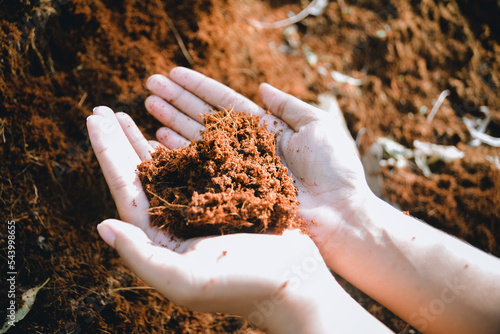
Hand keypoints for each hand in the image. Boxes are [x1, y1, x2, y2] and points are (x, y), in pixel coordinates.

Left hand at [86, 104, 348, 332]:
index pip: (125, 190)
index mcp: (160, 241)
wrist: (297, 282)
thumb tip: (102, 226)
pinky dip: (179, 147)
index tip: (94, 118)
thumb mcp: (189, 280)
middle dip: (119, 141)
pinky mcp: (221, 201)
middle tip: (102, 109)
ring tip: (127, 114)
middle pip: (138, 175)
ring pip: (164, 168)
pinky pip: (193, 168)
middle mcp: (174, 223)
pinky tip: (168, 132)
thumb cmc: (247, 284)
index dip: (107, 153)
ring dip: (143, 140)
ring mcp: (197, 211)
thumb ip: (143, 257)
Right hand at [144, 67, 370, 251]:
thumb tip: (261, 86)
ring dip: (170, 122)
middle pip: (204, 118)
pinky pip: (199, 169)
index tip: (173, 74)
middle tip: (149, 85)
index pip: (224, 102)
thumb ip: (287, 105)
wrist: (339, 214)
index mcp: (264, 129)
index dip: (198, 88)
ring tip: (147, 104)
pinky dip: (179, 153)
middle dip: (177, 100)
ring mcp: (235, 169)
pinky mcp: (231, 191)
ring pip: (196, 140)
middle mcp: (244, 147)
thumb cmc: (334, 169)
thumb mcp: (316, 125)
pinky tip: (158, 138)